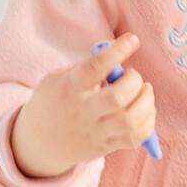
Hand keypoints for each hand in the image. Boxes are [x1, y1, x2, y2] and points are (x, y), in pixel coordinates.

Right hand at [11, 33, 156, 176]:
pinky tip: (144, 110)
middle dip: (135, 81)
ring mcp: (96, 132)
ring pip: (130, 120)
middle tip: (133, 76)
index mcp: (70, 87)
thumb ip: (87, 67)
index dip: (116, 52)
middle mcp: (83, 111)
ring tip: (144, 92)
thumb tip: (118, 51)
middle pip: (117, 98)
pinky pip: (135, 137)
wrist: (38, 143)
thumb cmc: (54, 101)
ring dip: (146, 102)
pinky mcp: (106, 146)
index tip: (132, 40)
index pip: (95, 67)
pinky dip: (148, 122)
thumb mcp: (58, 78)